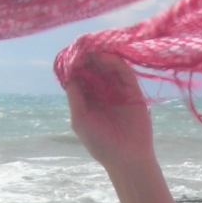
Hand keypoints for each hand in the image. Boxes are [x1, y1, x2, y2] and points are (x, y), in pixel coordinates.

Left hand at [66, 52, 154, 171]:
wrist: (127, 158)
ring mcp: (117, 89)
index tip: (69, 53)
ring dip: (99, 54)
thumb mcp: (80, 120)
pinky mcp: (132, 90)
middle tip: (81, 44)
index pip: (79, 75)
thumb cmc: (100, 143)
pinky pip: (123, 71)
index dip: (74, 64)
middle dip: (87, 56)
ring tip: (91, 46)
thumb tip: (70, 74)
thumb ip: (75, 97)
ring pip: (108, 66)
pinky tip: (105, 56)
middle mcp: (102, 91)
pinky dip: (114, 61)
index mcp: (87, 98)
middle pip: (93, 67)